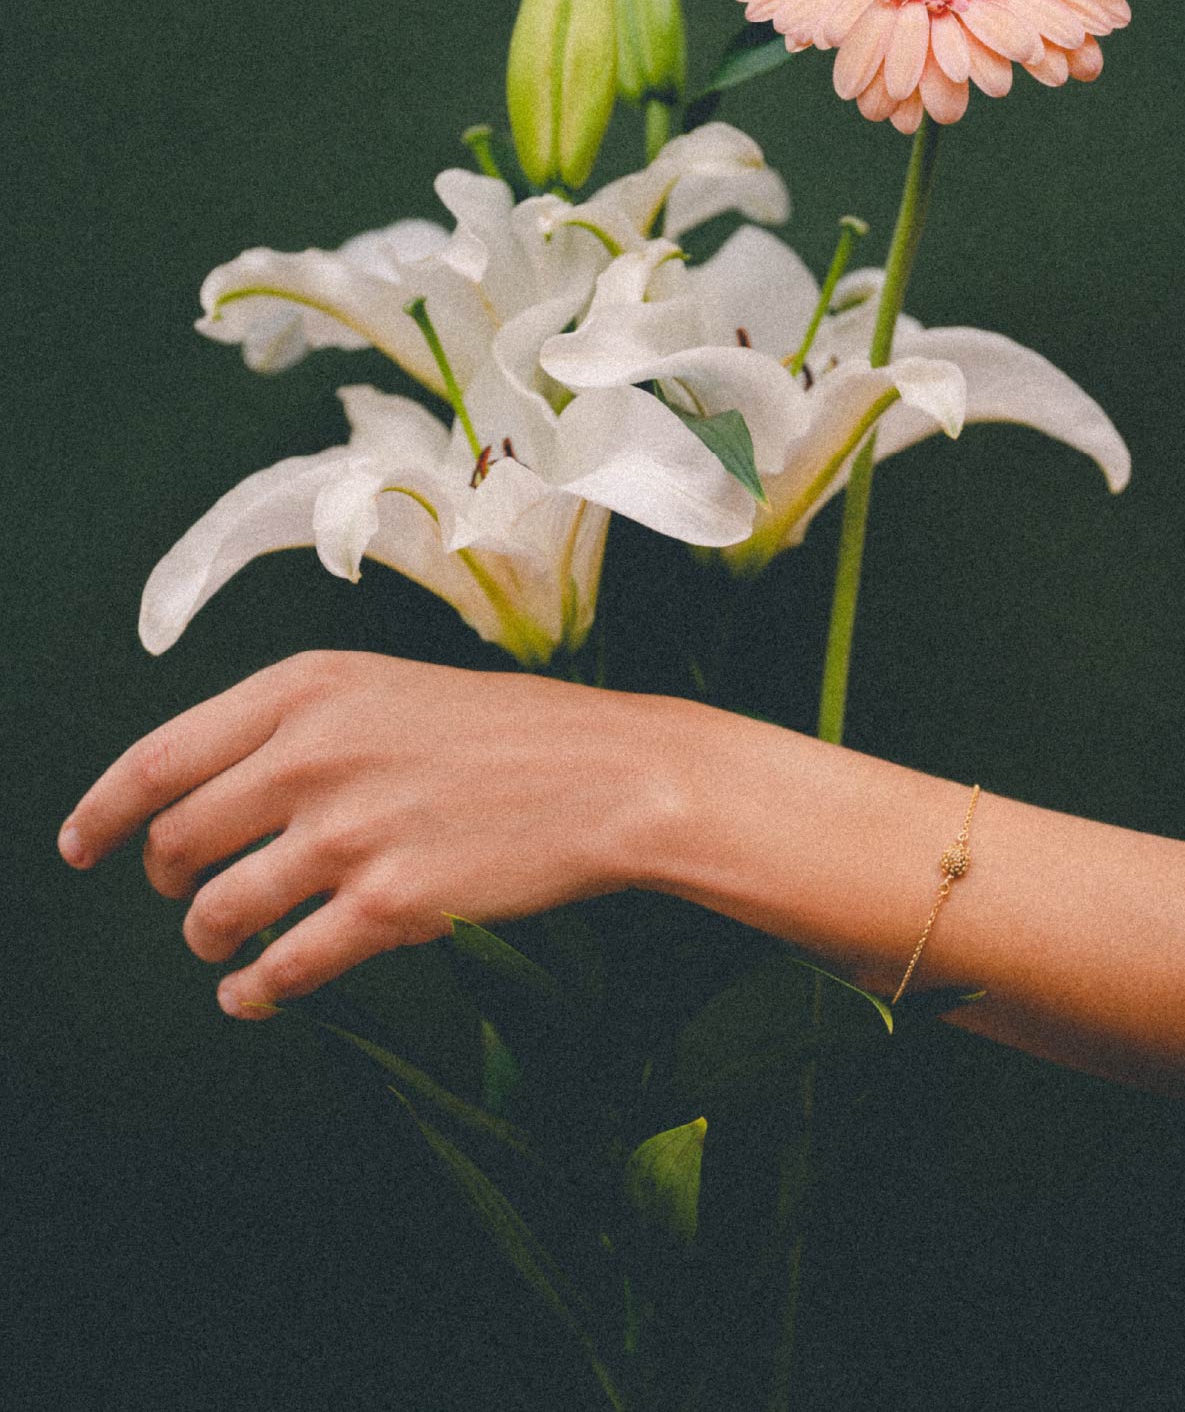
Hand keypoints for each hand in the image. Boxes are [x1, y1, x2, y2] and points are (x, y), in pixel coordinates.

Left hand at [58, 651, 679, 1016]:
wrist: (608, 774)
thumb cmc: (506, 729)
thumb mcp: (388, 687)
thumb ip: (299, 725)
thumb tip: (219, 788)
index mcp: (306, 687)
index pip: (160, 756)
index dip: (103, 809)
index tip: (79, 844)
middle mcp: (312, 753)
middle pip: (179, 838)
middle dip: (167, 878)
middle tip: (182, 892)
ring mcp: (349, 831)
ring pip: (219, 909)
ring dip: (208, 937)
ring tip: (223, 946)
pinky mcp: (391, 905)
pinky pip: (285, 967)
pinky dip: (254, 992)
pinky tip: (253, 996)